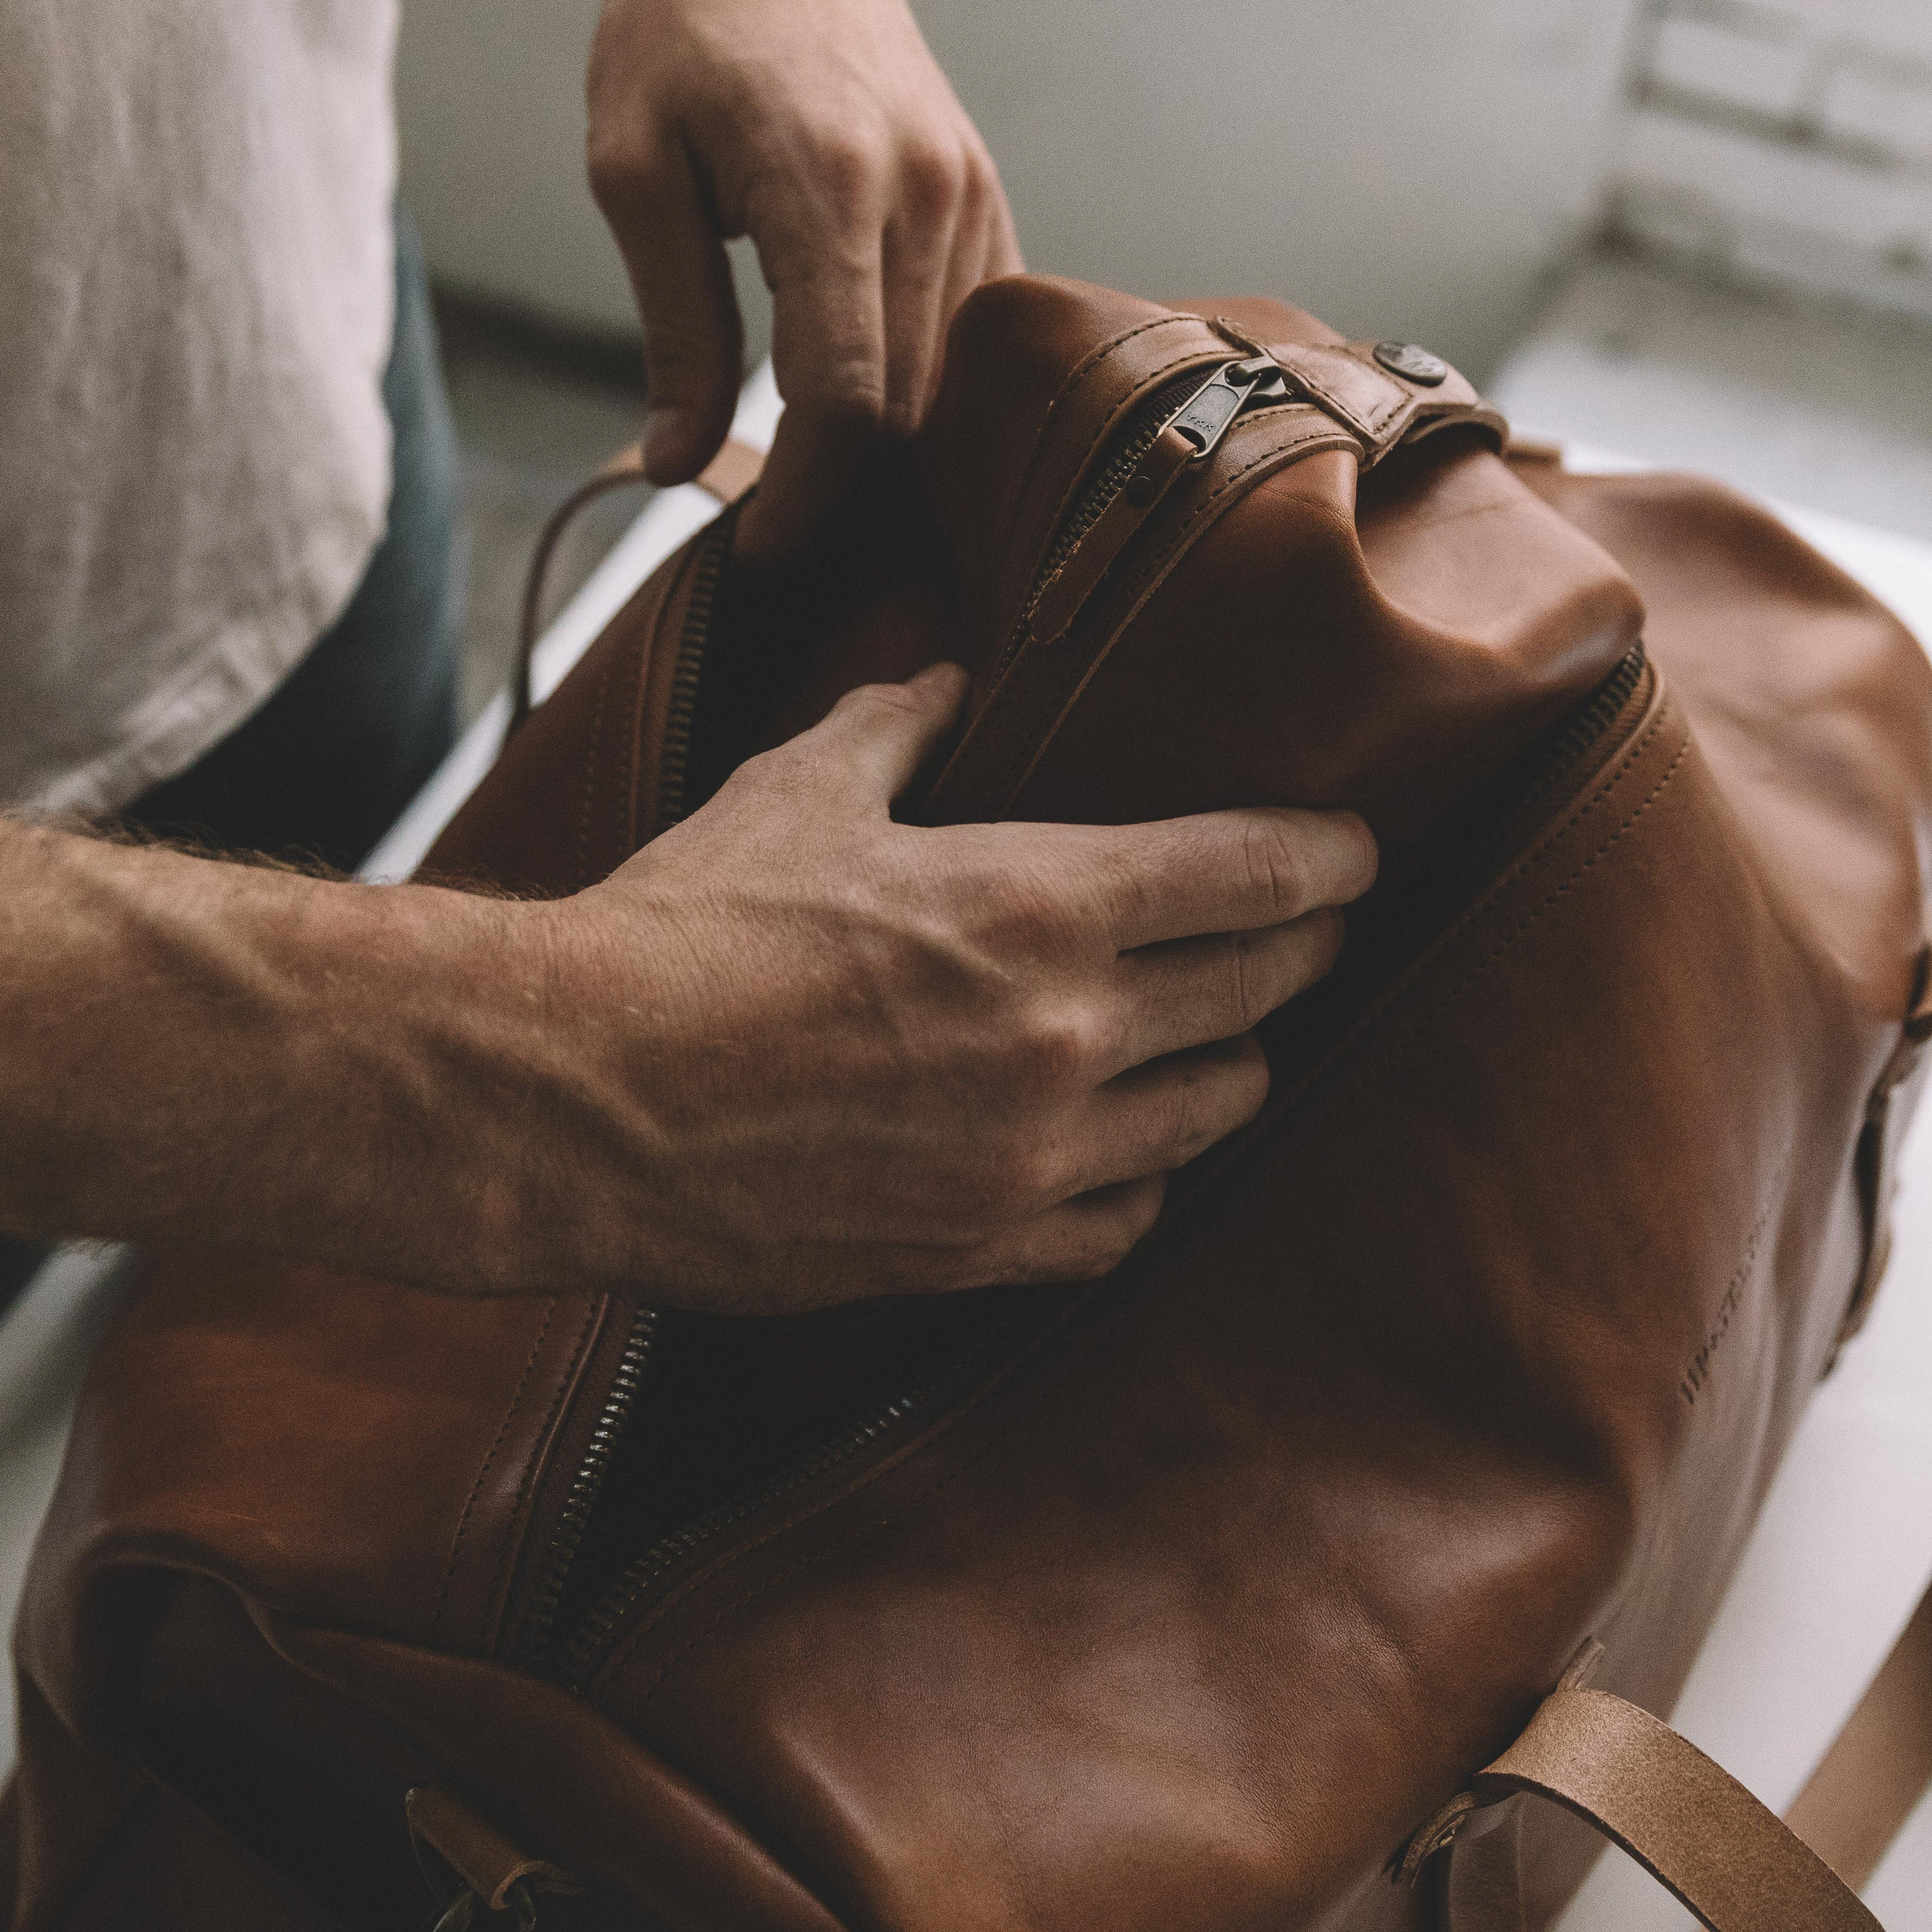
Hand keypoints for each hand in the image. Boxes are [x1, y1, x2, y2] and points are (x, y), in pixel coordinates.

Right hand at [493, 665, 1374, 1307]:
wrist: (577, 1101)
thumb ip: (892, 731)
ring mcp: (1033, 1158)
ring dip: (1233, 1063)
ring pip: (1214, 1114)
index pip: (1255, 875)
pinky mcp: (978, 1249)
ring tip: (1221, 1035)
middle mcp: (1068, 1036)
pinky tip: (1127, 1153)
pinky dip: (1144, 1181)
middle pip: (1261, 991)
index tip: (1355, 851)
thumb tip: (939, 682)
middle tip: (1305, 928)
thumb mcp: (795, 794)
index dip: (1328, 858)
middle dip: (1300, 949)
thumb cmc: (685, 928)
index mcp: (1039, 905)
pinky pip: (1123, 1225)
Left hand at [585, 0, 1019, 555]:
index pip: (845, 403)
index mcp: (832, 188)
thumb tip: (677, 468)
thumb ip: (673, 330)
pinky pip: (974, 329)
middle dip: (842, 499)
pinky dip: (927, 391)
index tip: (755, 554)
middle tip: (774, 551)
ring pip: (949, 381)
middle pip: (906, 408)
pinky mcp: (981, 187)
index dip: (804, 503)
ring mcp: (969, 189)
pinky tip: (871, 423)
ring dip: (888, 455)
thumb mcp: (633, 175)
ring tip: (814, 501)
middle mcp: (926, 193)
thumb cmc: (670, 29)